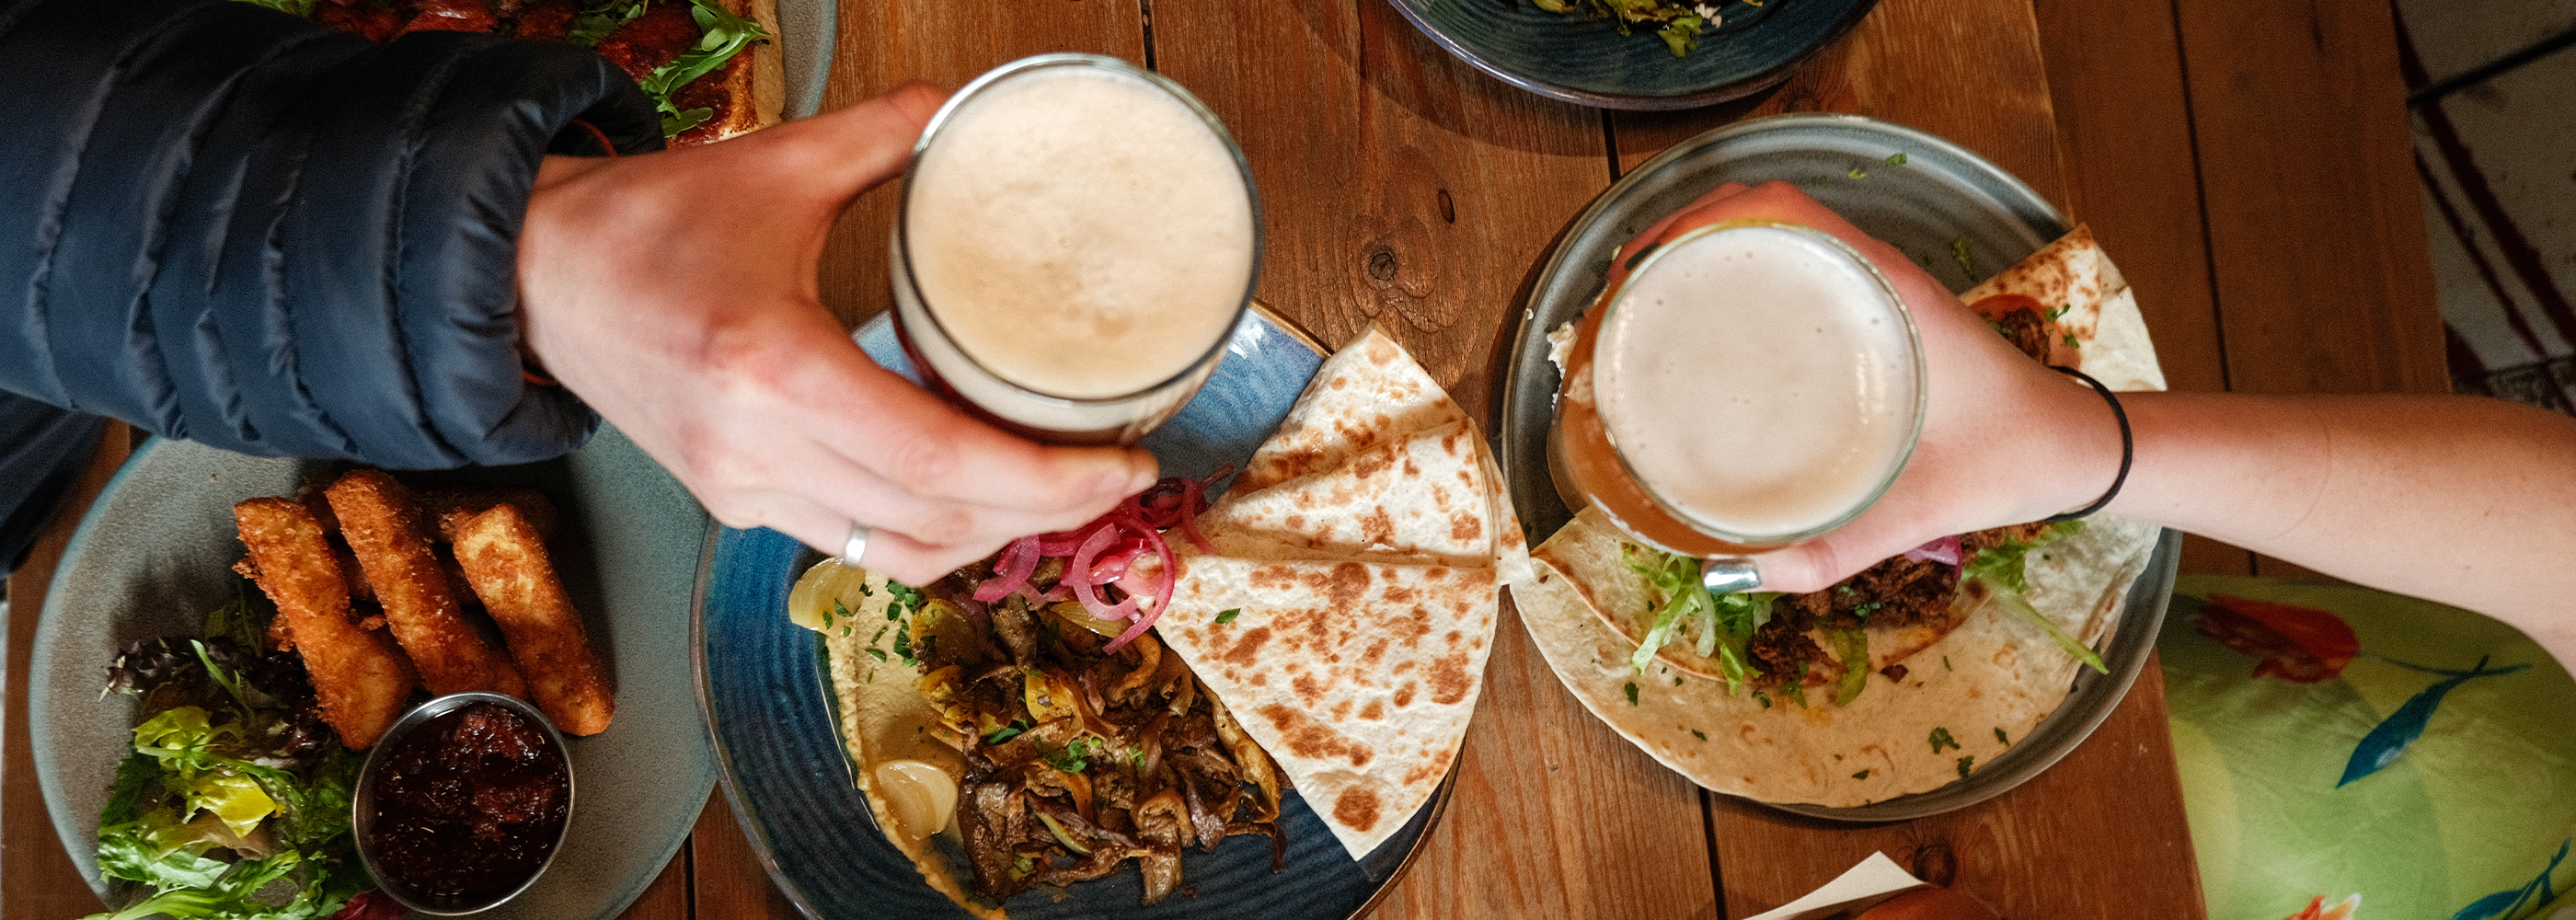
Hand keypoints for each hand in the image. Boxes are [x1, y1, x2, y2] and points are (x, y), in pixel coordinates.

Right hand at [514, 85, 1160, 584]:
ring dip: (997, 533)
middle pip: (936, 521)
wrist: (533, 279)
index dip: (1046, 478)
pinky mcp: (737, 503)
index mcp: (772, 370)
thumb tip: (968, 104)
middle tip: (1120, 474)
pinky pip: (860, 545)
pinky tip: (984, 493)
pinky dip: (936, 531)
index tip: (1122, 459)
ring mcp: (743, 489)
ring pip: (902, 552)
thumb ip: (883, 136)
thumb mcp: (773, 166)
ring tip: (1066, 487)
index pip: (937, 461)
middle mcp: (757, 451)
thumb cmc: (642, 225)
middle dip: (1049, 511)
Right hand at [1615, 182, 2124, 592]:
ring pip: (1771, 237)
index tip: (1639, 269)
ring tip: (1642, 307)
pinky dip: (1737, 280)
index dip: (1696, 221)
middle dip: (1676, 238)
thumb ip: (1835, 548)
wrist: (2079, 447)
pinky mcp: (1872, 315)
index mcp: (1885, 290)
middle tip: (1619, 299)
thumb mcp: (1924, 507)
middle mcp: (1873, 273)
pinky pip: (1793, 272)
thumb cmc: (2015, 460)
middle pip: (1756, 213)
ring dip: (1702, 253)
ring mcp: (1872, 288)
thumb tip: (1734, 572)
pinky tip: (1703, 335)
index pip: (1778, 209)